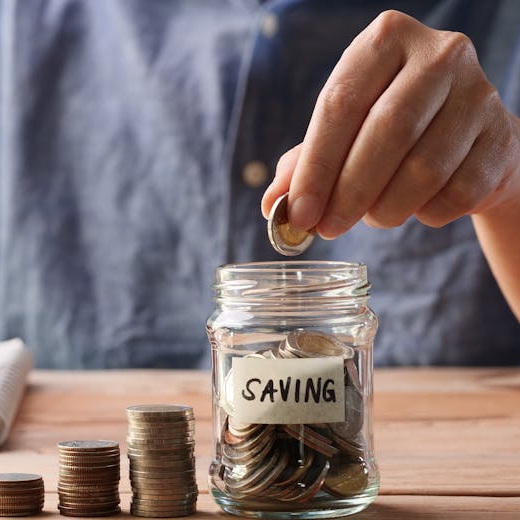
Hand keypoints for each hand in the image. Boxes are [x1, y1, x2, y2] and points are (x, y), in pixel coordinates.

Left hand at [261, 10, 519, 237]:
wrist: (466, 138)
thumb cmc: (390, 132)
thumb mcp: (343, 133)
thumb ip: (305, 162)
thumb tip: (273, 205)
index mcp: (385, 41)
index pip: (340, 103)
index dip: (315, 166)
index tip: (298, 212)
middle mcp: (439, 55)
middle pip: (386, 132)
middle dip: (348, 193)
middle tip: (327, 228)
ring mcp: (479, 93)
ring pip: (424, 169)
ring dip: (386, 209)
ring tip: (372, 218)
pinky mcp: (504, 137)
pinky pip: (456, 193)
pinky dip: (426, 214)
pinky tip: (415, 208)